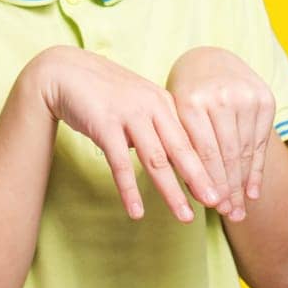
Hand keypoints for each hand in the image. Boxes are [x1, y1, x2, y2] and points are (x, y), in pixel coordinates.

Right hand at [32, 46, 221, 222]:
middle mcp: (151, 107)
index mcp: (163, 101)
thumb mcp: (137, 102)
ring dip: (171, 191)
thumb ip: (155, 125)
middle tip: (217, 204)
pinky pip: (120, 163)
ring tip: (185, 216)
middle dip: (200, 180)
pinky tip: (137, 212)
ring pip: (156, 160)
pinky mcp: (104, 126)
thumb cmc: (103, 91)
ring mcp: (129, 115)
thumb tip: (170, 155)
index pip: (192, 138)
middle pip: (181, 150)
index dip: (208, 165)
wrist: (65, 71)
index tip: (221, 188)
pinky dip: (129, 190)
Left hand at [166, 46, 275, 222]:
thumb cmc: (185, 98)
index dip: (208, 182)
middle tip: (228, 215)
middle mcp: (221, 96)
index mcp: (191, 100)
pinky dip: (256, 170)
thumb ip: (180, 150)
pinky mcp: (265, 98)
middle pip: (226, 153)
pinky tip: (252, 192)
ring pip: (245, 150)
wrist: (211, 60)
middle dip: (227, 188)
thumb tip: (191, 195)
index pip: (203, 152)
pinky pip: (260, 141)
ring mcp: (246, 96)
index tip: (210, 208)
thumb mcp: (175, 116)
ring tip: (239, 211)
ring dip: (242, 185)